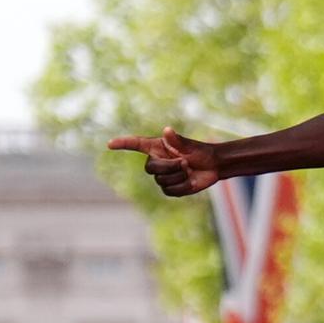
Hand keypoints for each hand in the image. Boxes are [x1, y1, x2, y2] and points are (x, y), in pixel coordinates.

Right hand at [106, 126, 220, 197]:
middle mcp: (157, 161)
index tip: (110, 144)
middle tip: (185, 163)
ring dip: (178, 177)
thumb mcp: (190, 145)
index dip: (123, 144)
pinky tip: (189, 181)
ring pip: (161, 181)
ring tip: (189, 170)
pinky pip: (170, 191)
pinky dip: (182, 187)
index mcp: (158, 147)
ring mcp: (162, 175)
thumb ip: (178, 141)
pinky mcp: (170, 188)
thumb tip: (167, 131)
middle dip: (169, 167)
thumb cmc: (201, 152)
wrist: (213, 167)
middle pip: (150, 168)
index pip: (136, 145)